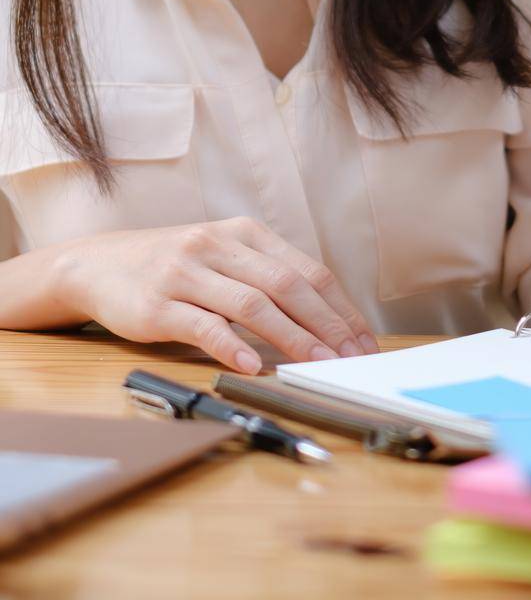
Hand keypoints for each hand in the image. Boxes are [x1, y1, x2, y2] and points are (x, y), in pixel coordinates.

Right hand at [56, 216, 377, 372]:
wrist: (98, 264)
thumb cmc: (173, 266)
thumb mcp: (223, 256)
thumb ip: (265, 277)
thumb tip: (325, 320)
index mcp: (244, 233)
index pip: (306, 271)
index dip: (339, 308)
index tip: (362, 341)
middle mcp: (218, 246)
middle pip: (286, 285)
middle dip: (325, 325)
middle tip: (350, 358)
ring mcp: (186, 273)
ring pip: (251, 304)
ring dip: (290, 337)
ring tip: (315, 364)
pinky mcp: (157, 305)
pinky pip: (203, 325)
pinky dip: (232, 346)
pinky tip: (253, 366)